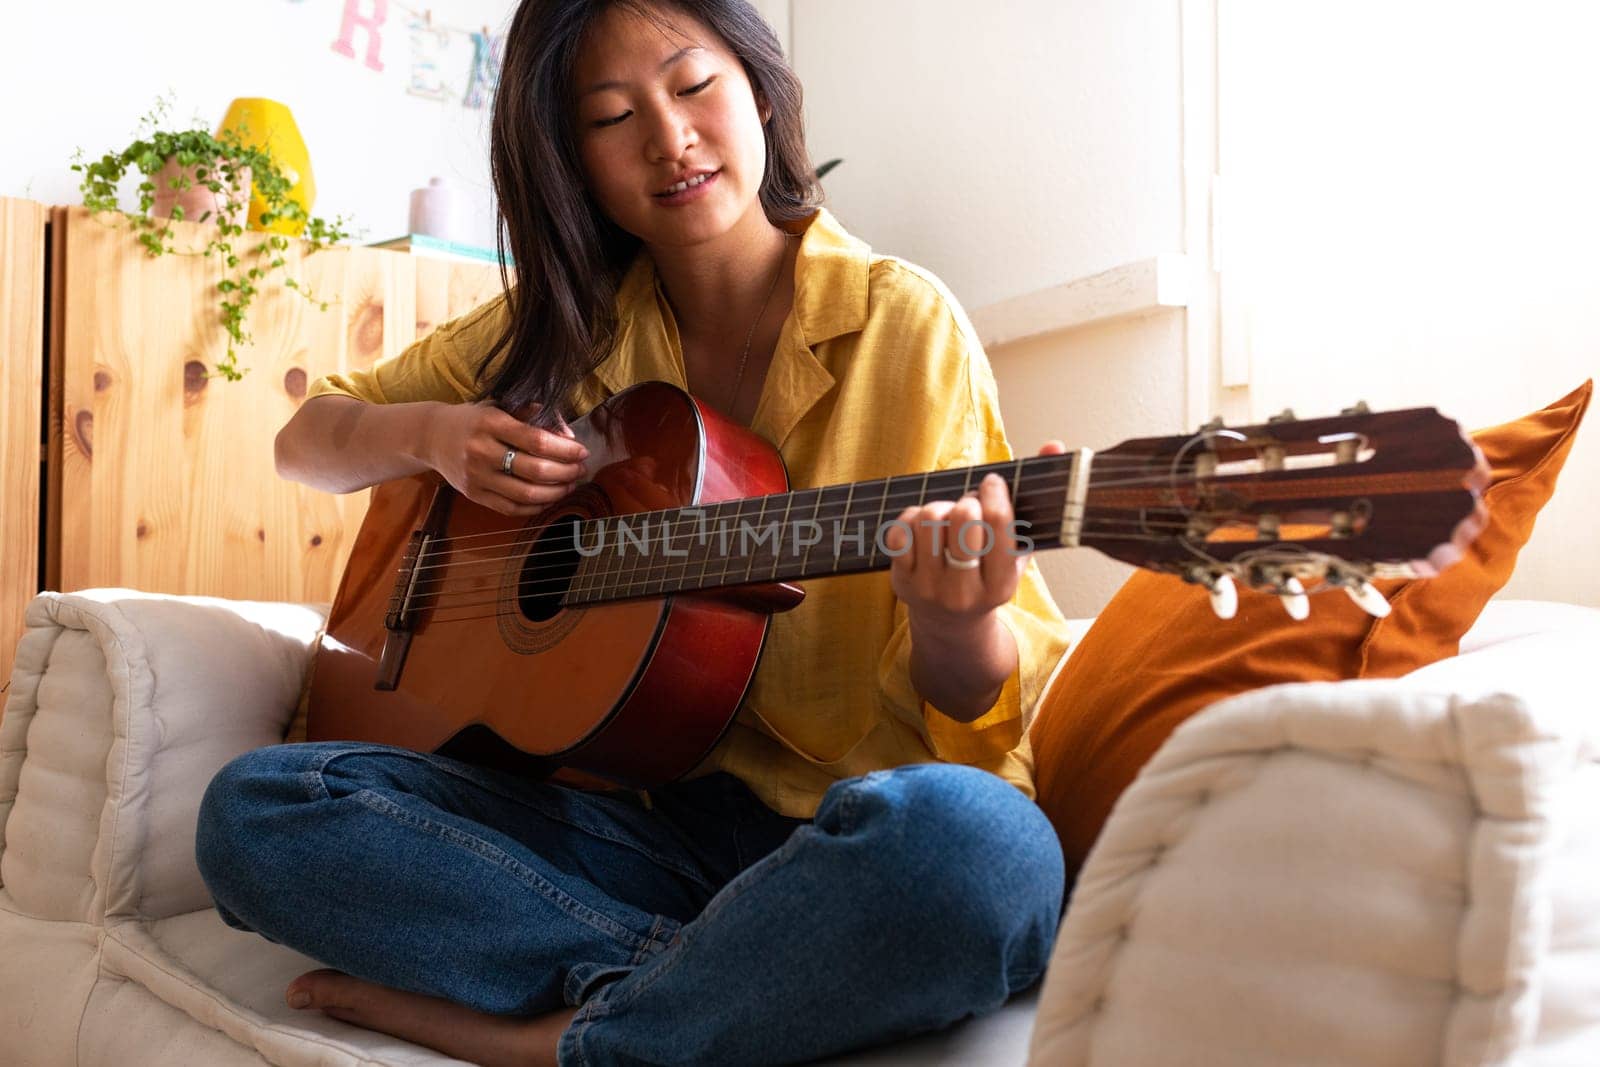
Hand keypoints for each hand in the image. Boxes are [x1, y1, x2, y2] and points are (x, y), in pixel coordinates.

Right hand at [423, 399, 588, 516]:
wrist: (432, 436)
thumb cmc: (475, 419)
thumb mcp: (501, 406)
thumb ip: (535, 415)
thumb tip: (568, 435)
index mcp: (490, 423)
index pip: (537, 441)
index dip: (566, 449)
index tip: (582, 451)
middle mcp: (481, 451)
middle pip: (535, 470)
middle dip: (566, 472)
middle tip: (580, 469)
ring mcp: (476, 476)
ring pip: (525, 494)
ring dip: (555, 492)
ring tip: (569, 484)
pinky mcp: (473, 495)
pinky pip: (511, 508)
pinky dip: (536, 506)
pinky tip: (549, 497)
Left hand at [885, 441, 1066, 629]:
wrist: (951, 624)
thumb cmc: (989, 577)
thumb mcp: (1019, 550)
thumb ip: (1036, 500)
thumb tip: (1054, 445)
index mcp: (1001, 586)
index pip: (999, 522)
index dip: (994, 491)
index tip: (991, 483)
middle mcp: (965, 592)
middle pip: (963, 517)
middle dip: (967, 499)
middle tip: (969, 504)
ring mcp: (929, 588)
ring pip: (929, 518)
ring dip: (939, 506)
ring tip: (947, 516)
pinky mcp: (901, 582)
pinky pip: (900, 530)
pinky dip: (912, 518)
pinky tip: (924, 526)